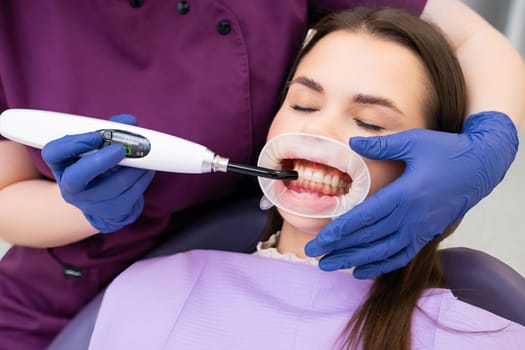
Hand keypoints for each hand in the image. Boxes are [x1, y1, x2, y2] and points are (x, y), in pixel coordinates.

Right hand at [41, 114, 154, 232]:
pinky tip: (147, 169)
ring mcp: (90, 203)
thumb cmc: (99, 167)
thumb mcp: (98, 148)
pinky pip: (131, 194)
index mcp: (62, 166)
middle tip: (120, 149)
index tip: (95, 136)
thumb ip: (110, 131)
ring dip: (133, 168)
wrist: (107, 201)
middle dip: (100, 160)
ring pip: (113, 186)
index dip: (73, 144)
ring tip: (143, 155)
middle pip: (76, 177)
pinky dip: (143, 178)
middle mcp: (70, 187)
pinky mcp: (112, 211)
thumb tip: (129, 121)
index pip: (53, 153)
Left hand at [305, 111, 518, 278]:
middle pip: (368, 239)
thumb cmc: (447, 151)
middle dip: (338, 249)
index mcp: (405, 194)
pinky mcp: (427, 234)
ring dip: (354, 261)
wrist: (481, 167)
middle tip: (314, 256)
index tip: (318, 241)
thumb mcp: (415, 142)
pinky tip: (361, 271)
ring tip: (330, 266)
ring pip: (382, 252)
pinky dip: (381, 266)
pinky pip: (401, 256)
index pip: (363, 219)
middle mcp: (411, 217)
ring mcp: (420, 229)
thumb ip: (382, 145)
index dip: (338, 232)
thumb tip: (351, 144)